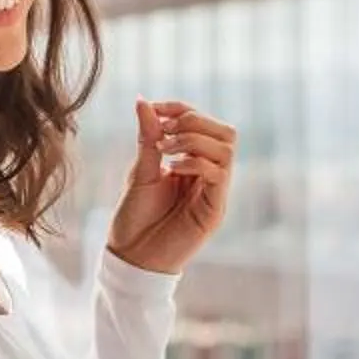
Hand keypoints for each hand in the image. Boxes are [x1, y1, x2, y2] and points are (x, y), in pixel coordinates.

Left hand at [104, 98, 234, 276]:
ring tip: (165, 149)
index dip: (182, 108)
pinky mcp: (214, 210)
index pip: (203, 123)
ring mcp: (214, 192)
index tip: (154, 107)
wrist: (131, 257)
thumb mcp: (141, 170)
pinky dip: (196, 162)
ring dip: (194, 140)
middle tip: (165, 131)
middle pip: (226, 131)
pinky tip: (172, 168)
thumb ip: (148, 137)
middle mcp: (208, 175)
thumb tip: (143, 100)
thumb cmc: (135, 217)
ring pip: (227, 148)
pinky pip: (220, 174)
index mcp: (192, 162)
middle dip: (195, 121)